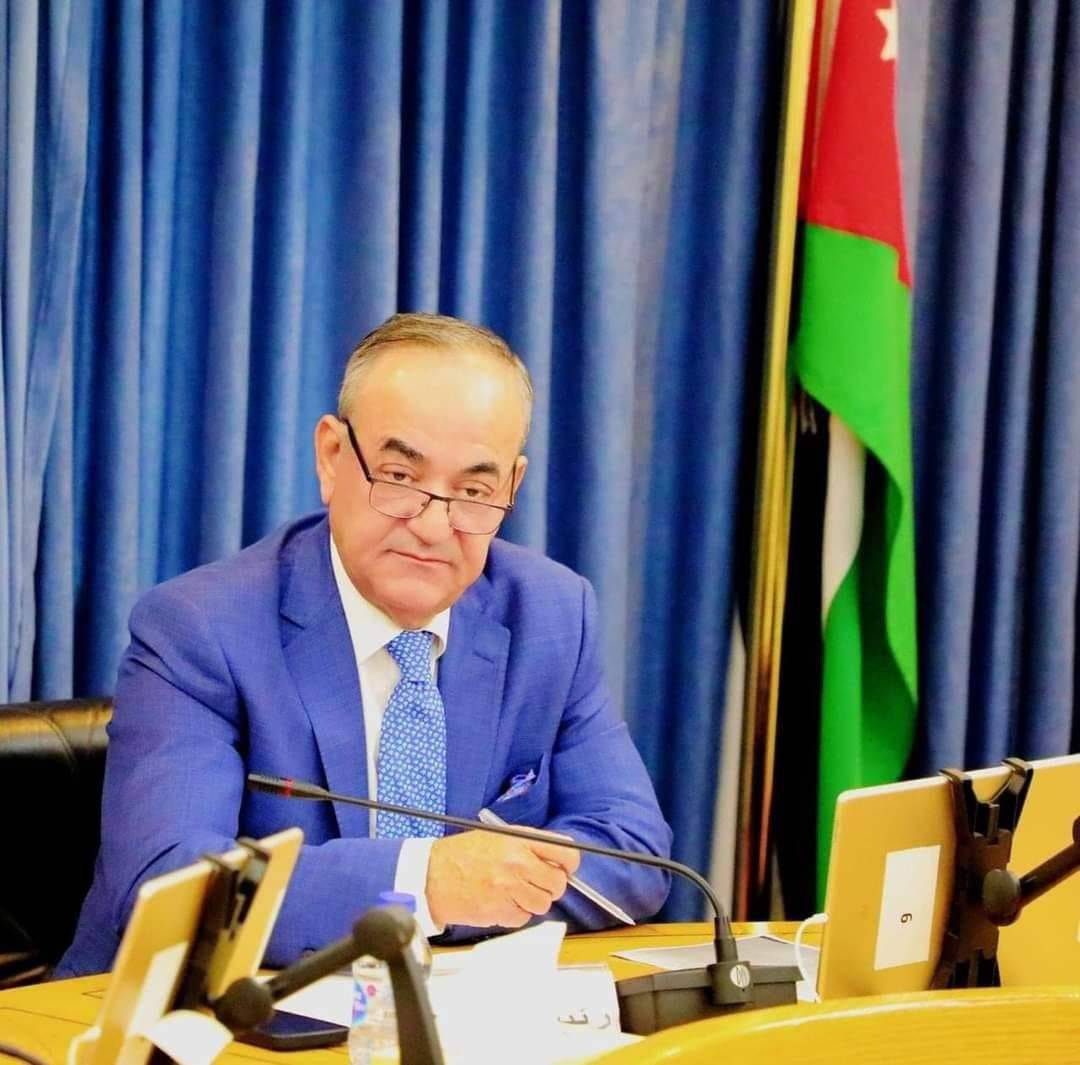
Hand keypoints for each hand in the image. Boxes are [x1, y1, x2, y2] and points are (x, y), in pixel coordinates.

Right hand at [426, 829, 580, 928]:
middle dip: (551, 884)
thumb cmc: (461, 854)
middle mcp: (517, 864)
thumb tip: (555, 857)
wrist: (431, 876)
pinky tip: (501, 901)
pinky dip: (516, 913)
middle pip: (558, 883)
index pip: (565, 852)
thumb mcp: (496, 836)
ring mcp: (509, 890)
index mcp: (518, 841)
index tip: (565, 867)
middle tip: (536, 881)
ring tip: (514, 891)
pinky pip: (524, 918)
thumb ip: (527, 844)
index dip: (569, 863)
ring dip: (533, 901)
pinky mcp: (500, 912)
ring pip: (543, 904)